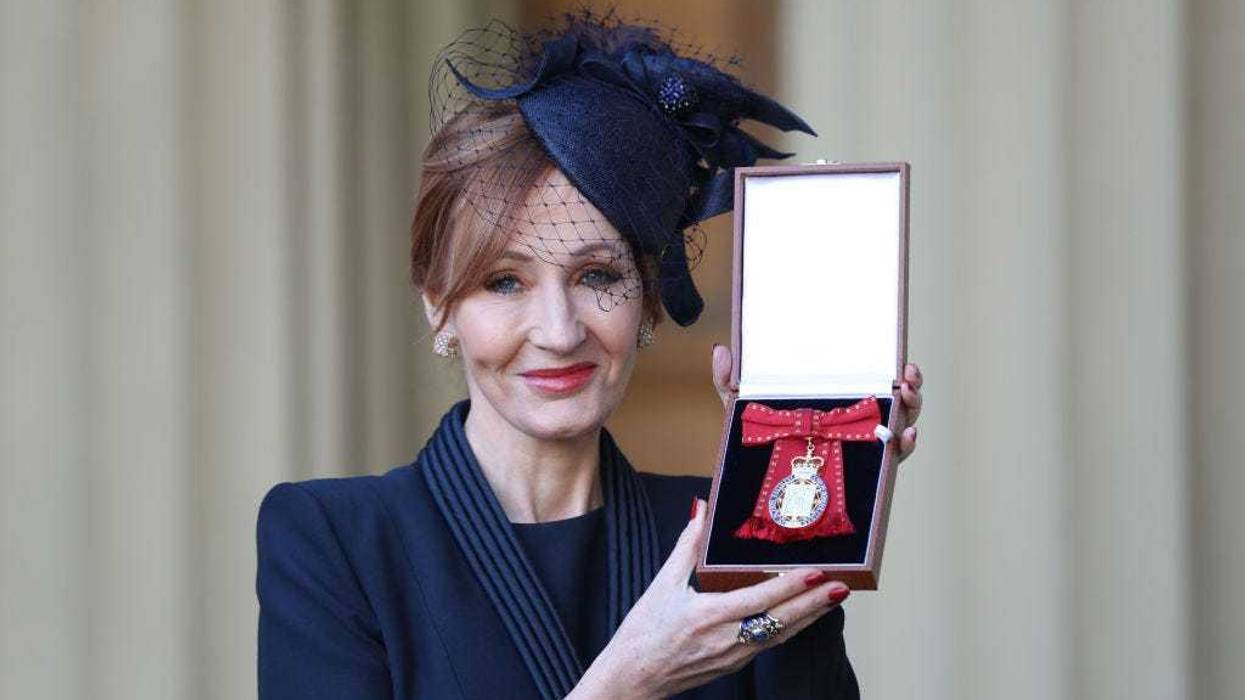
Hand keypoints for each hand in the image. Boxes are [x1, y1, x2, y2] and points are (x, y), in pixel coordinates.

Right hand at [570, 500, 849, 699]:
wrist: (632, 680)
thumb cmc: (642, 634)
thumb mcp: (662, 585)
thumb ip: (687, 547)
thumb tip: (700, 511)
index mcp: (708, 616)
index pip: (760, 599)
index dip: (791, 586)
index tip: (815, 573)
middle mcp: (727, 639)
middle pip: (782, 620)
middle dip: (815, 604)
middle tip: (841, 585)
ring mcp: (734, 656)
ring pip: (782, 635)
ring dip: (809, 616)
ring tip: (833, 597)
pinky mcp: (734, 664)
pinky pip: (770, 644)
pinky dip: (791, 628)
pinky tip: (804, 616)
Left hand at [710, 345, 923, 464]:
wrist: (756, 486)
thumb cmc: (757, 441)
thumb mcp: (742, 409)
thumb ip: (729, 381)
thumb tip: (721, 350)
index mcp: (834, 401)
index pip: (870, 380)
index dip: (894, 371)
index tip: (903, 362)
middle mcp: (853, 423)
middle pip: (894, 402)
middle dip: (911, 388)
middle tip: (909, 379)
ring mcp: (860, 448)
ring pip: (899, 427)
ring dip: (912, 412)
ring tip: (909, 400)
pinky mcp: (861, 474)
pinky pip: (890, 461)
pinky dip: (905, 447)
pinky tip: (905, 437)